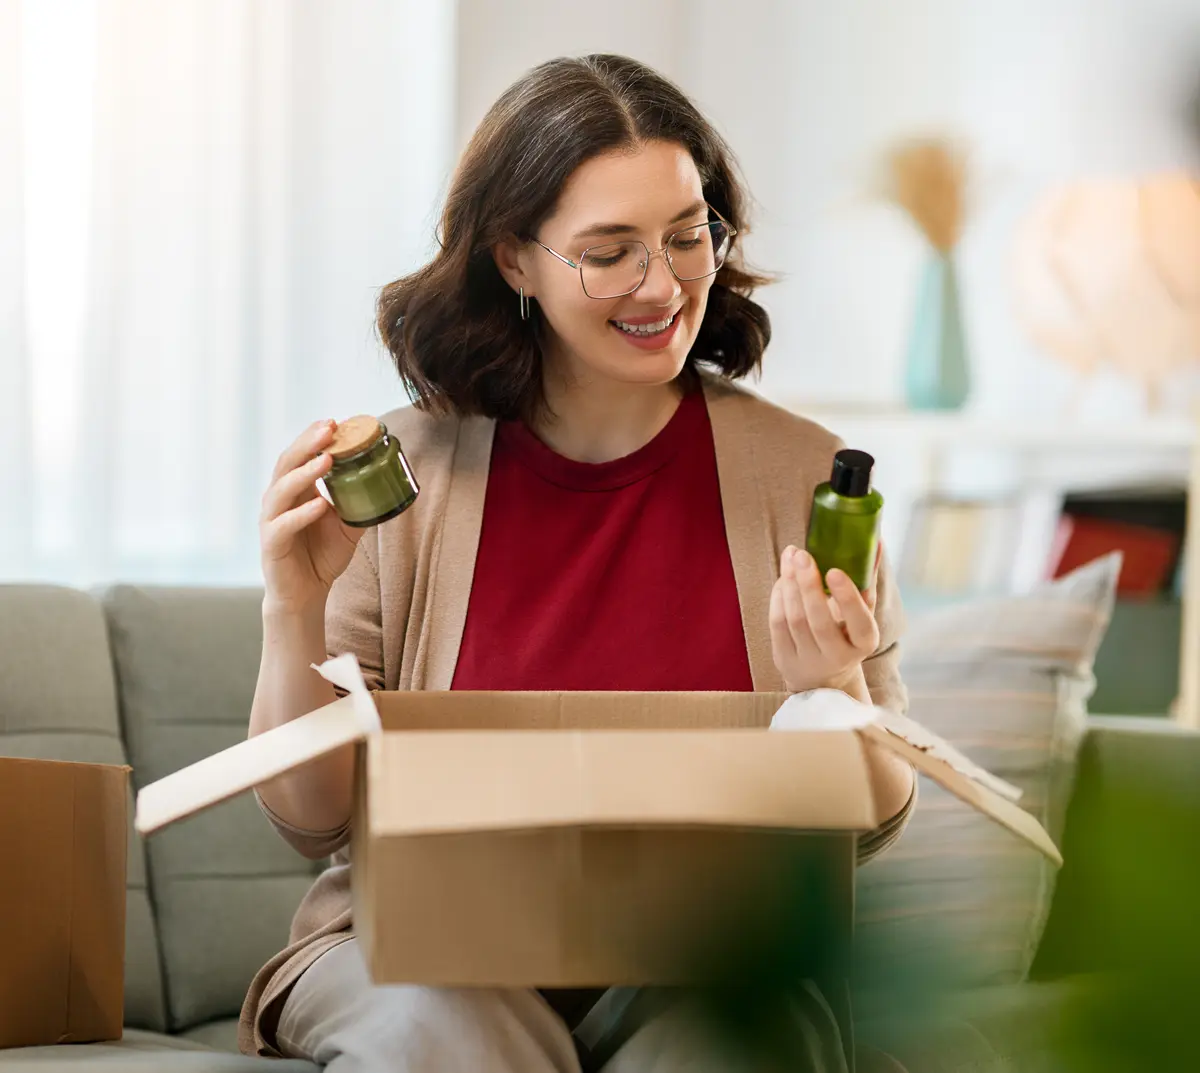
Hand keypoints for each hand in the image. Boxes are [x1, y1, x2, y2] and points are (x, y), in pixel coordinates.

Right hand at [259, 419, 364, 615]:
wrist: (305, 594)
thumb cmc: (322, 556)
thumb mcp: (347, 525)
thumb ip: (360, 503)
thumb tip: (388, 484)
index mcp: (295, 491)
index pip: (299, 456)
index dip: (313, 438)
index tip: (334, 422)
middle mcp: (278, 501)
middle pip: (286, 464)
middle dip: (307, 444)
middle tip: (329, 429)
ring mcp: (271, 521)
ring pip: (281, 490)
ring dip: (304, 474)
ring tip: (326, 461)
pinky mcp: (271, 545)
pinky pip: (284, 525)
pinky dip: (302, 514)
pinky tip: (320, 504)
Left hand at [769, 545, 880, 694]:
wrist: (824, 676)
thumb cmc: (846, 633)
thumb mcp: (863, 611)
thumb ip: (868, 578)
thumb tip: (877, 541)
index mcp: (865, 643)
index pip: (859, 623)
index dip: (847, 598)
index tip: (834, 571)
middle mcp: (837, 656)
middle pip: (820, 621)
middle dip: (808, 585)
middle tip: (802, 555)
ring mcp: (808, 660)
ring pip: (795, 620)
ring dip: (790, 585)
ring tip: (791, 558)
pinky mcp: (784, 658)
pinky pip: (778, 623)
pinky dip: (778, 596)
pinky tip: (783, 577)